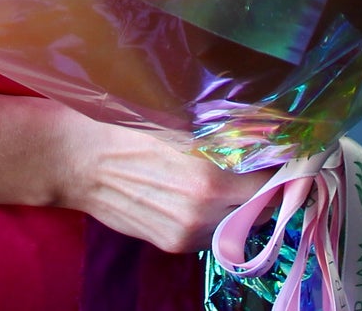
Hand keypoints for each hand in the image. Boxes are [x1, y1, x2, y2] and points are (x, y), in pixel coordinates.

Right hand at [54, 112, 260, 253]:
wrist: (78, 159)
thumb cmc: (126, 125)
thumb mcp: (179, 118)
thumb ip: (222, 134)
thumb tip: (264, 129)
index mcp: (209, 176)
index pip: (269, 183)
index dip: (278, 168)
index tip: (282, 156)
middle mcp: (203, 212)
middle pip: (259, 209)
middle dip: (262, 189)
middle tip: (258, 166)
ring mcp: (187, 233)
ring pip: (235, 224)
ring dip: (238, 205)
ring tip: (224, 178)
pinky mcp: (172, 244)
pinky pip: (210, 232)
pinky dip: (213, 215)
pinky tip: (196, 192)